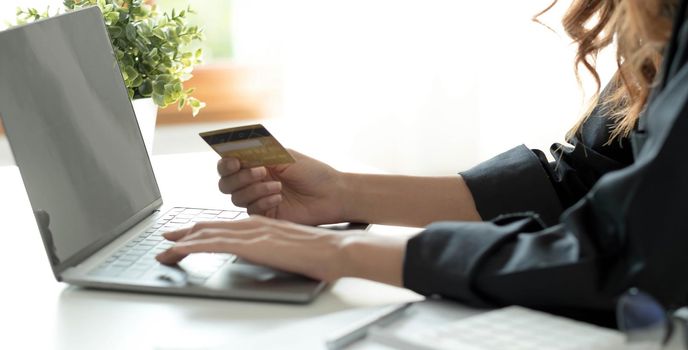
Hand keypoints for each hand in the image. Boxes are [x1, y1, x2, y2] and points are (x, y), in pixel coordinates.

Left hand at [155, 216, 407, 284]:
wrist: (336, 249)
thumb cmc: (321, 252)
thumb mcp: (291, 247)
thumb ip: (274, 248)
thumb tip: (265, 255)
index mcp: (264, 225)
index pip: (226, 226)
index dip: (204, 229)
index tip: (188, 235)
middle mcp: (254, 225)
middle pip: (212, 226)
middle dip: (187, 232)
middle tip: (167, 237)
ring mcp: (253, 233)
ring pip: (209, 233)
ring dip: (183, 240)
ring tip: (164, 247)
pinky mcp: (253, 244)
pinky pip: (215, 244)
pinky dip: (193, 246)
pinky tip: (179, 250)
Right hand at [217, 150, 346, 224]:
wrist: (331, 194)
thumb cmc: (312, 172)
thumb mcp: (285, 156)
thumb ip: (259, 153)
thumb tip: (237, 149)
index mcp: (256, 164)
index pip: (228, 165)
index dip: (226, 164)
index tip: (235, 162)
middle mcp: (254, 182)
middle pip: (226, 184)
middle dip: (239, 177)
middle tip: (260, 172)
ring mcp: (259, 199)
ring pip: (236, 198)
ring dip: (255, 189)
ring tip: (277, 186)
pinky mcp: (266, 215)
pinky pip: (251, 210)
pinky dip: (262, 202)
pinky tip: (279, 197)